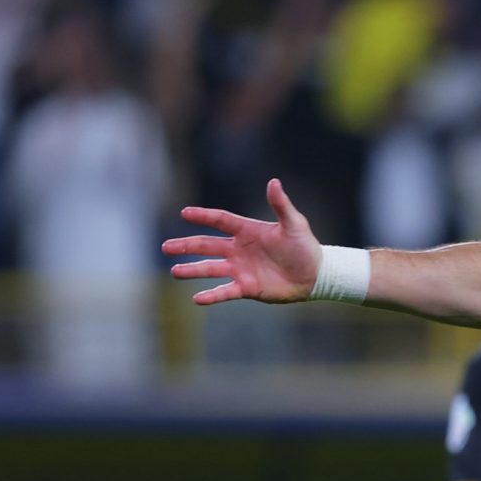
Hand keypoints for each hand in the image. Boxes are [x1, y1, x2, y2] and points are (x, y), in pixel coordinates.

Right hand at [163, 178, 321, 305]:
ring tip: (174, 271)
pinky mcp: (246, 288)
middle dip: (186, 246)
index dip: (203, 216)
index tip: (185, 213)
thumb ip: (281, 205)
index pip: (220, 220)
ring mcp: (240, 269)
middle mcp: (239, 249)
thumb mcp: (294, 224)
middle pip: (207, 245)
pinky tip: (197, 298)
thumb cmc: (305, 247)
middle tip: (166, 247)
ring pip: (210, 269)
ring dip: (192, 270)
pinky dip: (212, 295)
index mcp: (247, 231)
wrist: (314, 275)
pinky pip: (225, 291)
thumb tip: (274, 182)